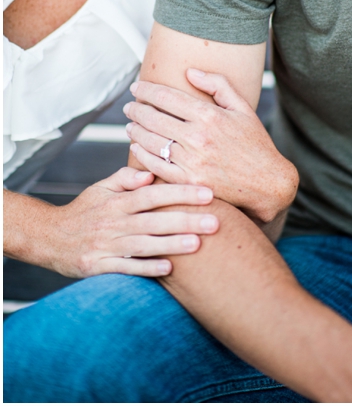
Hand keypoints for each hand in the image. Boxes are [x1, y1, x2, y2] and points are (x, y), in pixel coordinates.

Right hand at [52, 167, 218, 278]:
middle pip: (153, 219)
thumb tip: (150, 172)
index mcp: (117, 200)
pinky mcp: (97, 266)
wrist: (46, 237)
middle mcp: (113, 221)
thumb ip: (126, 176)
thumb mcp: (101, 187)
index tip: (208, 194)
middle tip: (215, 222)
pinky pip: (125, 267)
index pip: (153, 194)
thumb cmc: (84, 210)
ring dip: (170, 245)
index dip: (180, 193)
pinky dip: (146, 268)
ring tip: (197, 244)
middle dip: (185, 220)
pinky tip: (169, 269)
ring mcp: (105, 245)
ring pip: (142, 244)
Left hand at [125, 69, 298, 224]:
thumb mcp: (243, 108)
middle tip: (129, 107)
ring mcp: (192, 161)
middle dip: (136, 109)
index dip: (147, 90)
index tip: (137, 87)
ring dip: (135, 131)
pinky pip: (156, 165)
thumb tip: (190, 72)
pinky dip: (142, 154)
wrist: (267, 182)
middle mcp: (199, 138)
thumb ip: (218, 85)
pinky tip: (137, 147)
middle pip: (153, 118)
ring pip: (151, 141)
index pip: (167, 97)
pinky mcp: (188, 181)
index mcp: (211, 116)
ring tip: (130, 125)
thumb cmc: (256, 143)